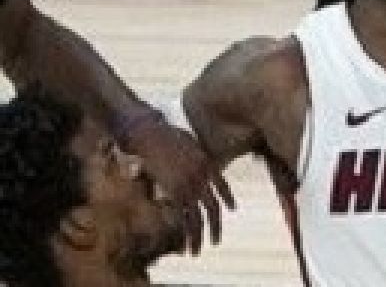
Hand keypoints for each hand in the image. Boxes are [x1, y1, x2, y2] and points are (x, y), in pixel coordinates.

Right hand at [125, 122, 234, 254]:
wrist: (152, 135)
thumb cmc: (166, 136)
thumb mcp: (190, 145)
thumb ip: (196, 158)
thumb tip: (194, 163)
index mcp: (208, 164)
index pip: (223, 186)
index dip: (228, 198)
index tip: (232, 210)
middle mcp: (202, 177)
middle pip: (213, 207)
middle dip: (215, 226)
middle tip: (216, 241)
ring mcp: (189, 185)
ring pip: (199, 216)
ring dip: (199, 235)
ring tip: (199, 250)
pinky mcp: (174, 190)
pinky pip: (183, 215)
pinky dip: (185, 230)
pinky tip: (185, 242)